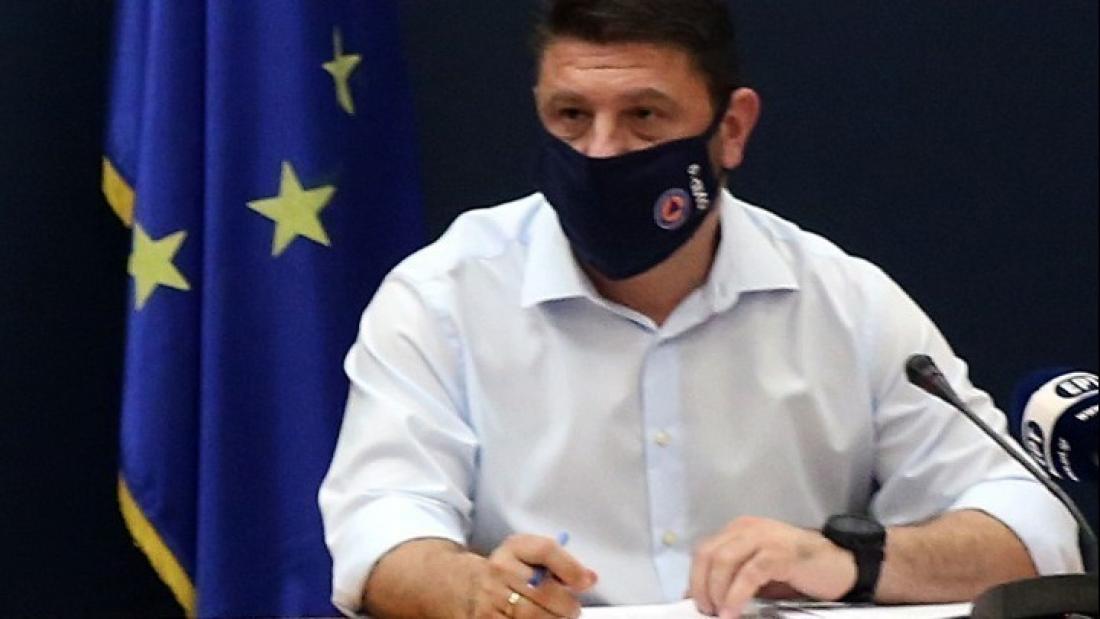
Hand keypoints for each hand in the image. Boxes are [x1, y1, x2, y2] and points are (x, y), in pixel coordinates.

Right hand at [467, 534, 597, 618]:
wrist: (466, 586)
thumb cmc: (508, 571)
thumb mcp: (528, 555)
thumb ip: (560, 562)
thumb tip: (590, 578)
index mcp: (514, 548)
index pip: (545, 550)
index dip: (570, 567)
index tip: (586, 582)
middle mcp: (500, 570)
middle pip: (544, 590)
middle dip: (566, 605)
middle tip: (572, 610)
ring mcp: (491, 598)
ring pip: (532, 615)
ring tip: (558, 618)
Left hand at [688, 516, 855, 618]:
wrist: (842, 566)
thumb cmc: (800, 572)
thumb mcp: (759, 575)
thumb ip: (733, 579)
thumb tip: (705, 598)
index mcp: (739, 531)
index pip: (705, 551)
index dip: (694, 579)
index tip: (693, 603)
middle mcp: (748, 529)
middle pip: (708, 554)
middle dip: (701, 586)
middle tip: (707, 611)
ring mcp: (764, 538)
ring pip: (724, 560)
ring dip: (716, 592)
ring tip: (720, 614)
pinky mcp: (780, 552)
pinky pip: (749, 573)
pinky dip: (736, 595)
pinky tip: (733, 611)